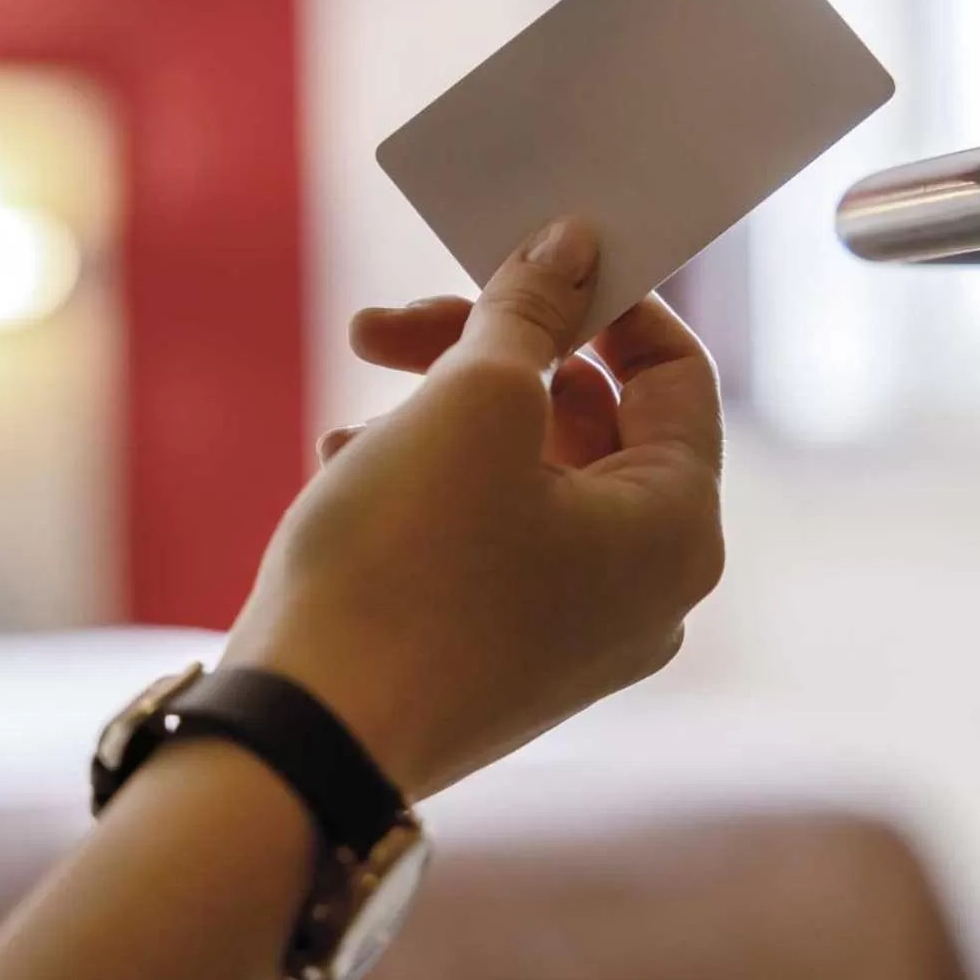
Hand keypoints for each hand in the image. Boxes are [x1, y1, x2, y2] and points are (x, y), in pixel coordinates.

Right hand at [222, 218, 724, 798]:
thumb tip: (574, 244)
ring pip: (522, 476)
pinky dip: (423, 486)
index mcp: (677, 531)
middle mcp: (645, 593)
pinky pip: (482, 538)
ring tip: (354, 414)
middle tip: (387, 326)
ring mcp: (570, 636)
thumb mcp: (474, 401)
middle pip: (587, 422)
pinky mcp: (495, 659)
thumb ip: (532, 309)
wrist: (303, 735)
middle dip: (486, 355)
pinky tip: (345, 468)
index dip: (605, 301)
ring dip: (439, 416)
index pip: (676, 375)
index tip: (525, 256)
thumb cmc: (404, 561)